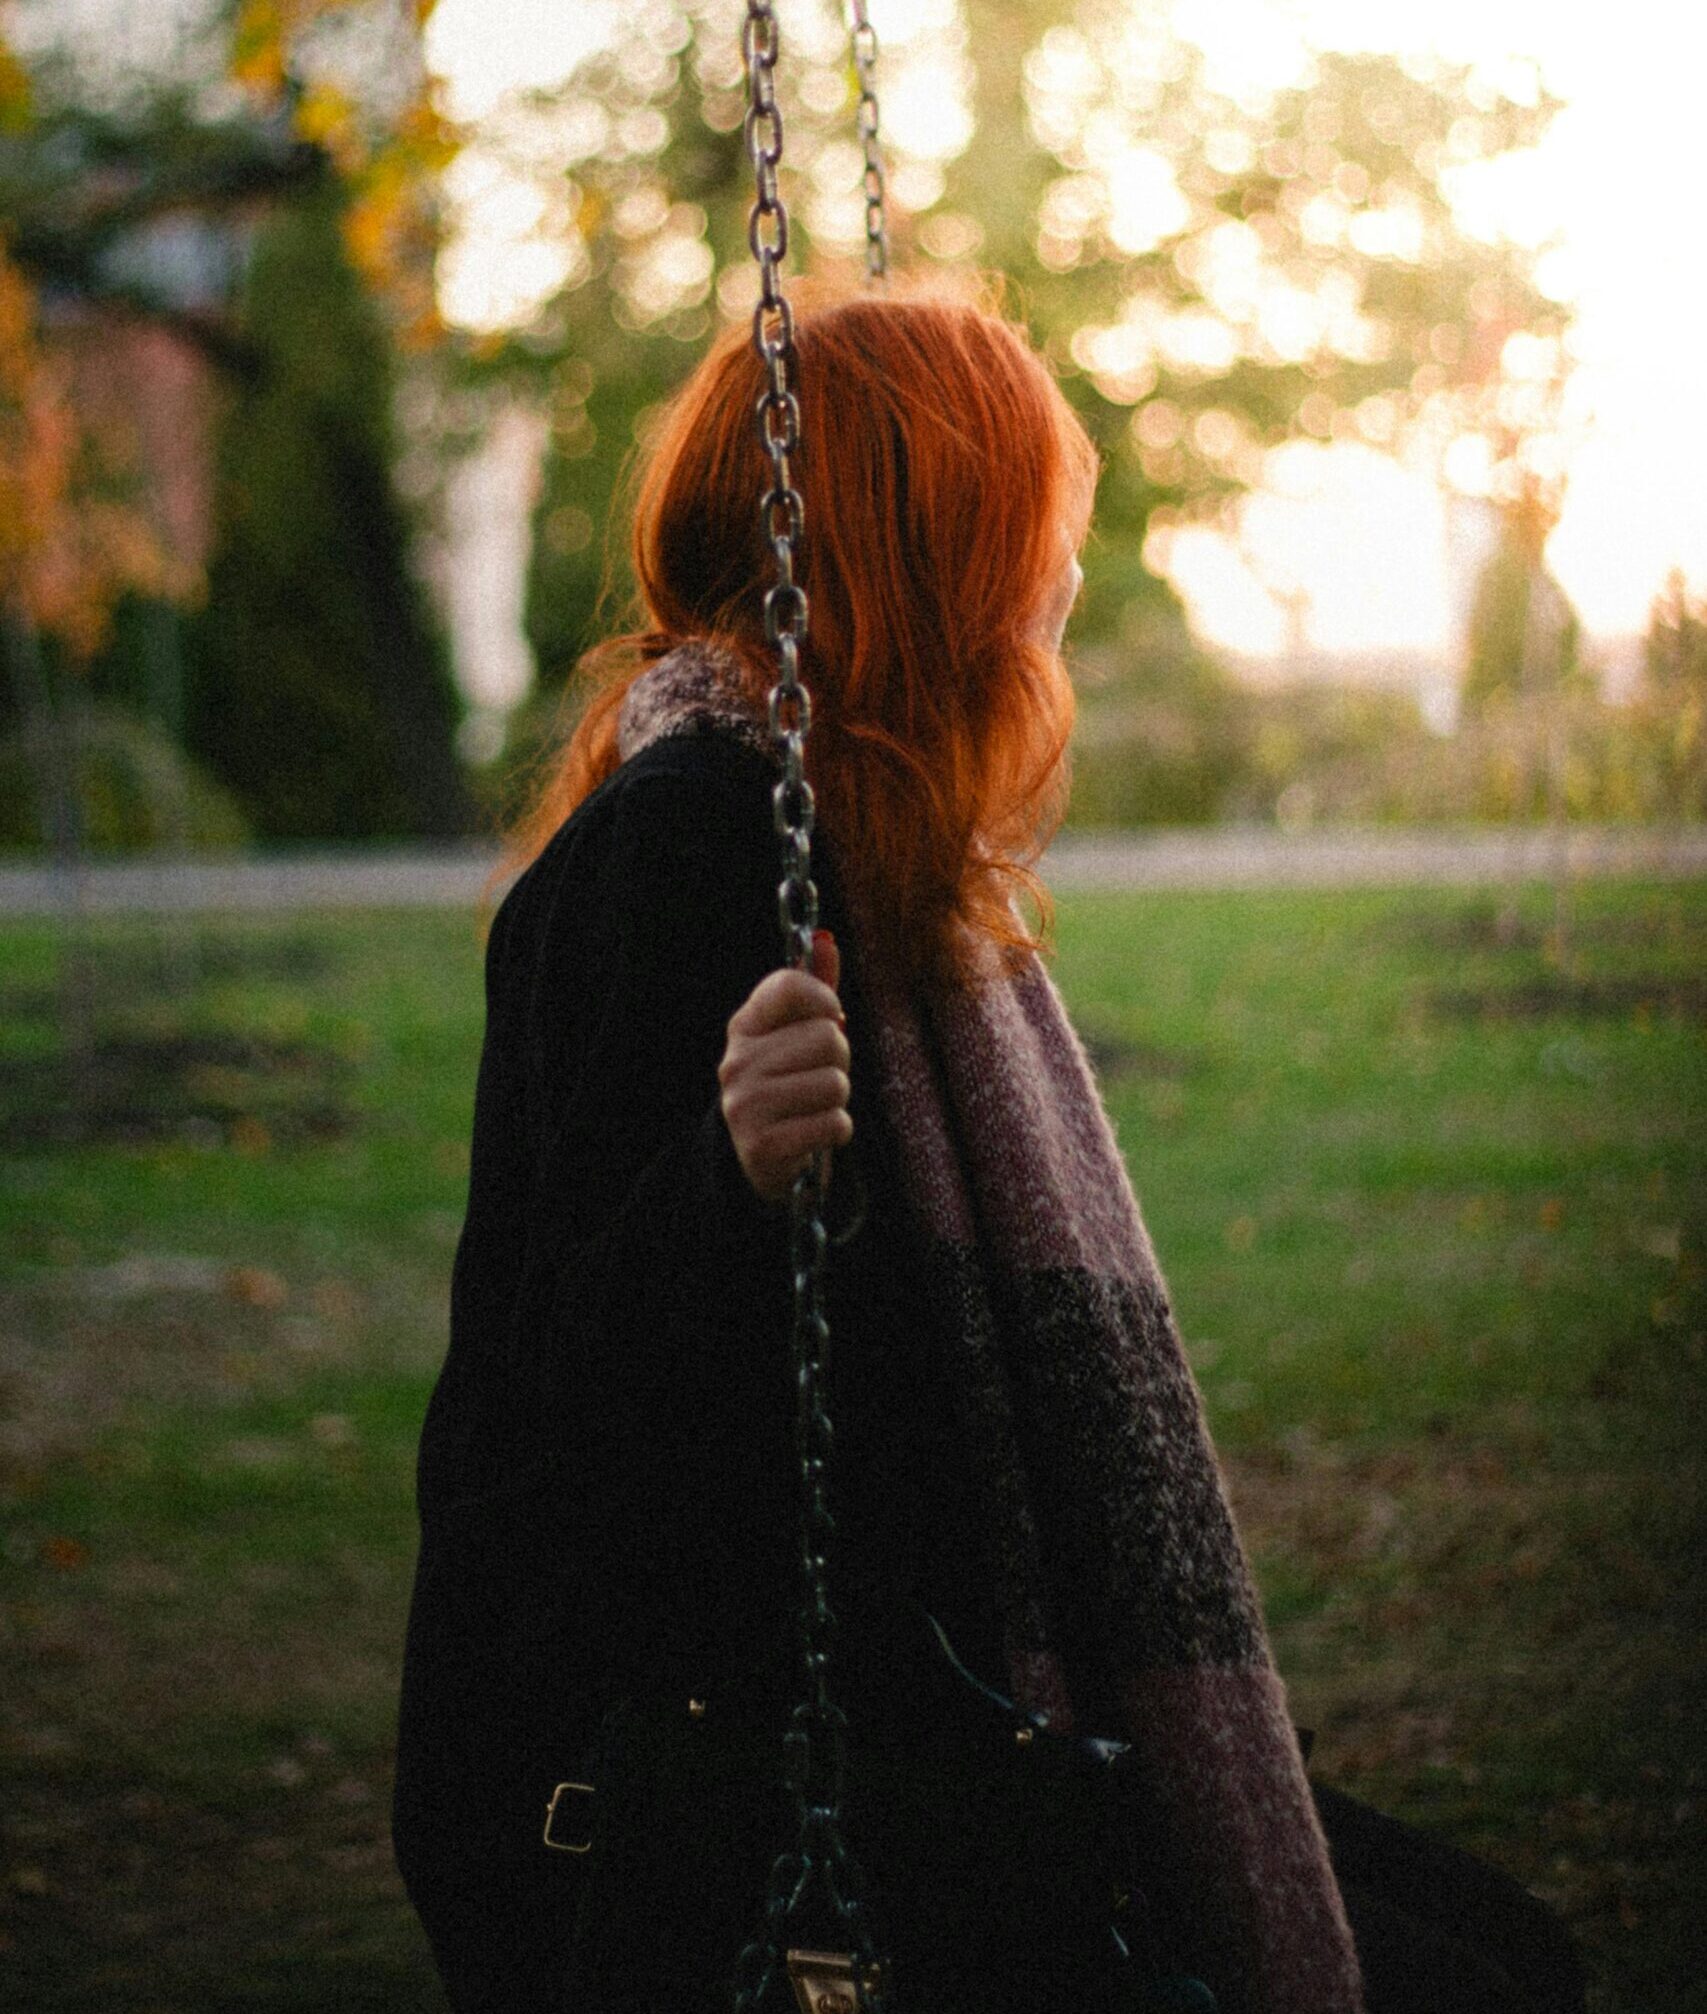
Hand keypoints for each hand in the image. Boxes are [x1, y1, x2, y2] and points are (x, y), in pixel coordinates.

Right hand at [719, 930, 851, 1203]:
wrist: (757, 1157)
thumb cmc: (787, 1084)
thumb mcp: (795, 1036)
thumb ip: (813, 989)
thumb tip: (825, 941)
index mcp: (744, 1026)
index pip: (789, 984)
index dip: (824, 998)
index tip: (828, 1018)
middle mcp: (737, 1061)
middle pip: (828, 1036)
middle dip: (839, 1059)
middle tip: (818, 1076)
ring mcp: (746, 1104)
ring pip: (836, 1082)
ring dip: (839, 1099)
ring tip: (815, 1106)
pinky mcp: (764, 1145)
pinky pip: (835, 1123)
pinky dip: (837, 1130)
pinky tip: (816, 1132)